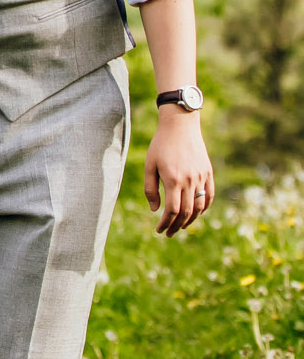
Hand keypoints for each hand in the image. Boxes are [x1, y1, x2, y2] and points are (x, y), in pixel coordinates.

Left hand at [144, 107, 214, 235]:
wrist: (180, 125)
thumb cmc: (160, 145)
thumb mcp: (149, 165)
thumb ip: (150, 189)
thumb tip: (155, 210)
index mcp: (173, 180)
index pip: (172, 211)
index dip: (166, 223)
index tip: (160, 230)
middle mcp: (189, 181)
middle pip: (186, 212)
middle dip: (176, 226)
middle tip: (168, 233)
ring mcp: (201, 177)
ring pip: (199, 207)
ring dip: (190, 220)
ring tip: (180, 226)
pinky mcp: (208, 173)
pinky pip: (209, 196)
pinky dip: (204, 208)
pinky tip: (195, 213)